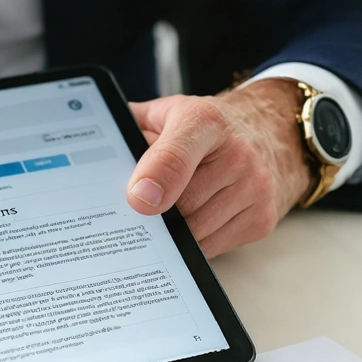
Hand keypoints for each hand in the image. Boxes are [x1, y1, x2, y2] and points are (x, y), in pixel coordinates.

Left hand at [126, 79, 312, 257]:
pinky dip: (194, 243)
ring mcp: (254, 189)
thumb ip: (131, 128)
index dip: (156, 178)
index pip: (177, 153)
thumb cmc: (208, 128)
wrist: (274, 131)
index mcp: (204, 120)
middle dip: (153, 215)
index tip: (137, 200)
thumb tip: (87, 156)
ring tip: (166, 214)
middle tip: (136, 213)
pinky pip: (212, 248)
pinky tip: (192, 221)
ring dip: (173, 233)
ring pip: (195, 233)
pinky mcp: (261, 219)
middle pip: (182, 206)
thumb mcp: (170, 113)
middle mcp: (237, 153)